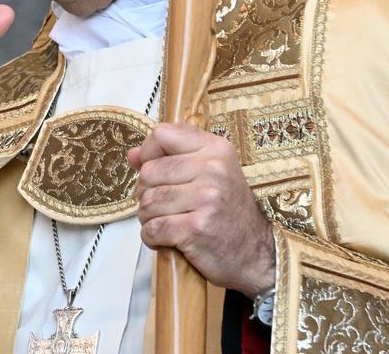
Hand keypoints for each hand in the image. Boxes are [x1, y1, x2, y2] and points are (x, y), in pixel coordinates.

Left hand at [128, 123, 275, 297]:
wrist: (256, 254)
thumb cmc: (227, 211)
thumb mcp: (210, 173)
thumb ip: (171, 158)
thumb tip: (132, 155)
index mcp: (215, 148)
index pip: (163, 134)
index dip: (149, 152)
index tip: (153, 171)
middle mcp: (212, 169)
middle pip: (149, 171)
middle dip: (145, 193)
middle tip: (160, 206)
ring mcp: (206, 198)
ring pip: (148, 201)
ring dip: (148, 217)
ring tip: (164, 222)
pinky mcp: (196, 229)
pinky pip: (153, 228)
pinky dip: (151, 237)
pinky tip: (165, 239)